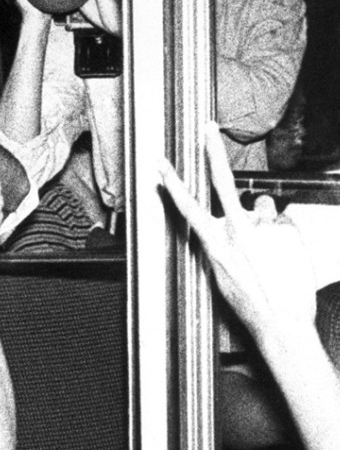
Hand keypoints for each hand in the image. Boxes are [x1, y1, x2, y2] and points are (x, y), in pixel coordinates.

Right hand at [159, 121, 316, 335]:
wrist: (283, 323)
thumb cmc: (251, 304)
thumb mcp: (226, 275)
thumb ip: (230, 241)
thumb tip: (247, 215)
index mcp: (215, 244)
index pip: (190, 207)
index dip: (174, 184)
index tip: (161, 164)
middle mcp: (237, 232)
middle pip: (223, 181)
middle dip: (213, 151)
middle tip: (208, 126)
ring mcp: (263, 229)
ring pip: (264, 208)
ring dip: (266, 221)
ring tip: (272, 254)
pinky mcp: (288, 231)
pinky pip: (285, 224)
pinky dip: (286, 237)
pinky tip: (286, 260)